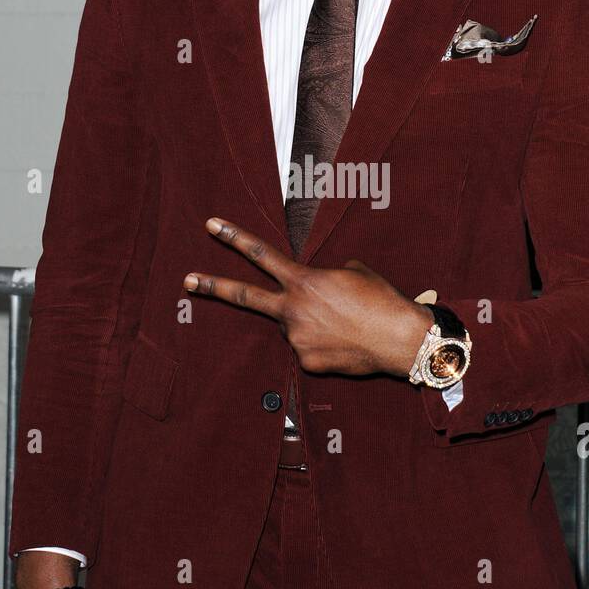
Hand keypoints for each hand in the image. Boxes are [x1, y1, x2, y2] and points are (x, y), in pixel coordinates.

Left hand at [184, 217, 432, 376]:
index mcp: (304, 281)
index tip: (211, 226)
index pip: (260, 254)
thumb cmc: (381, 300)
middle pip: (245, 296)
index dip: (234, 238)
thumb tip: (318, 290)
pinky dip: (324, 344)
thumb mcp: (354, 273)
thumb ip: (325, 276)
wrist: (401, 340)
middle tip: (187, 280)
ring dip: (312, 323)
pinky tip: (346, 342)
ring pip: (294, 326)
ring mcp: (297, 338)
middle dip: (212, 286)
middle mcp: (293, 310)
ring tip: (344, 324)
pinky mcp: (306, 362)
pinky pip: (309, 348)